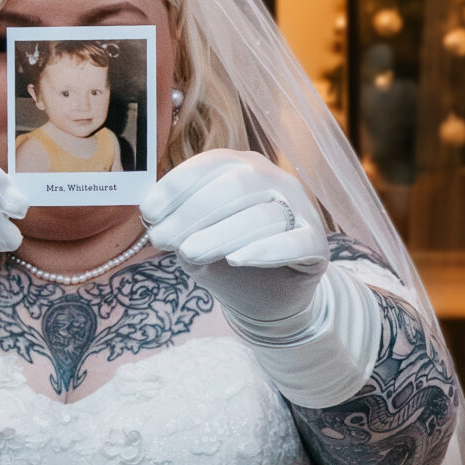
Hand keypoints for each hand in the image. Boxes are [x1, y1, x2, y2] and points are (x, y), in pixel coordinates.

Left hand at [140, 149, 328, 328]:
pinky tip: (237, 259)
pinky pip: (295, 242)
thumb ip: (179, 227)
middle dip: (192, 212)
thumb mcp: (194, 241)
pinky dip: (264, 250)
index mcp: (243, 168)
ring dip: (220, 234)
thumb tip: (155, 218)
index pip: (211, 165)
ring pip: (263, 215)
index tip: (147, 213)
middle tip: (161, 240)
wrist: (267, 299)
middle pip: (236, 185)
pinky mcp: (317, 244)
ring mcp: (301, 210)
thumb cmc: (226, 260)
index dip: (176, 186)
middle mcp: (275, 181)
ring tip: (188, 254)